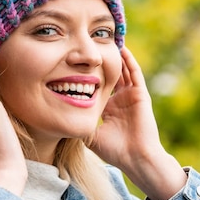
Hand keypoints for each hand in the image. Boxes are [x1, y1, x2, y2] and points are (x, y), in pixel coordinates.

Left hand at [86, 46, 186, 199]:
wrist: (136, 159)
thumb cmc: (115, 151)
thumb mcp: (90, 135)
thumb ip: (79, 124)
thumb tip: (58, 119)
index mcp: (109, 109)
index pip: (97, 87)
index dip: (88, 76)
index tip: (75, 64)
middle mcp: (120, 100)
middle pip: (110, 75)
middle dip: (101, 62)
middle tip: (91, 45)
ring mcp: (131, 96)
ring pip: (122, 71)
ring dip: (115, 56)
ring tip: (106, 40)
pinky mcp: (140, 95)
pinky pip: (135, 74)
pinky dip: (129, 61)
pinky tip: (122, 48)